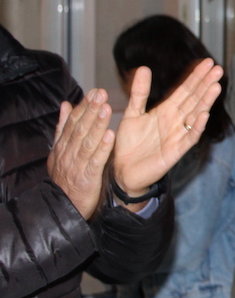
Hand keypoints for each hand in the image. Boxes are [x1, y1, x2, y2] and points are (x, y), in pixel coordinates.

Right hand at [47, 89, 115, 218]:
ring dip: (97, 124)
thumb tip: (65, 105)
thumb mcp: (60, 152)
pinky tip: (110, 135)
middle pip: (79, 128)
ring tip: (107, 108)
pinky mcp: (87, 178)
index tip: (95, 91)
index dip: (84, 106)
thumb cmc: (66, 177)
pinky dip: (102, 148)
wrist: (63, 206)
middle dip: (90, 110)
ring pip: (87, 142)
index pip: (73, 122)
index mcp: (63, 146)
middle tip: (101, 93)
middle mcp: (68, 153)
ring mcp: (76, 165)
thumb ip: (63, 129)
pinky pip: (95, 161)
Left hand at [112, 59, 222, 206]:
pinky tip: (203, 115)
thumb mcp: (133, 113)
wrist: (123, 171)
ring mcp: (178, 135)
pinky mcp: (175, 151)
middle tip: (218, 68)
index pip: (185, 90)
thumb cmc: (129, 144)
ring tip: (216, 86)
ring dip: (205, 101)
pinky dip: (196, 126)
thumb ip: (139, 92)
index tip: (207, 62)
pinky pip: (189, 137)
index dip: (196, 77)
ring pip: (195, 115)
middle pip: (194, 99)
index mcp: (166, 111)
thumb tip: (144, 68)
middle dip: (206, 84)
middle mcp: (175, 121)